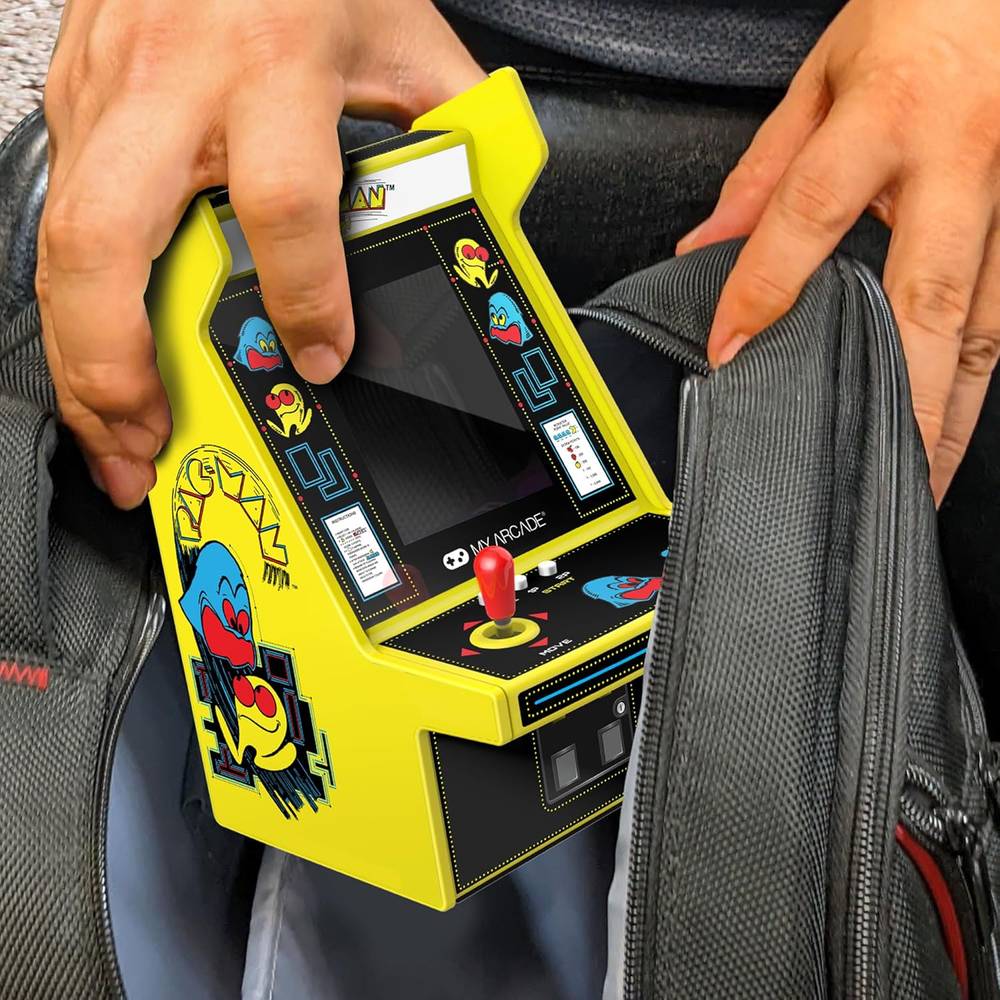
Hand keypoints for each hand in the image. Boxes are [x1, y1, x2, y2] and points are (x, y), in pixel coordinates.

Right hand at [39, 0, 482, 507]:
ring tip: (117, 432)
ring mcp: (106, 95)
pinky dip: (72, 309)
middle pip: (110, 240)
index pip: (283, 204)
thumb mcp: (401, 33)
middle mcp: (170, 82)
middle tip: (154, 437)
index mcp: (271, 61)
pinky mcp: (76, 106)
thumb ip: (449, 123)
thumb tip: (489, 201)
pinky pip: (57, 224)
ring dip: (82, 357)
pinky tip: (99, 359)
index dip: (305, 297)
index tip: (319, 360)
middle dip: (121, 360)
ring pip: (62, 246)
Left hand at [677, 0, 999, 502]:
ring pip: (990, 323)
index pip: (810, 216)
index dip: (763, 288)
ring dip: (956, 409)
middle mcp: (964, 162)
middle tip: (882, 473)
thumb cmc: (928, 8)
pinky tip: (960, 414)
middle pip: (928, 300)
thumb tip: (707, 245)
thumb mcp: (827, 72)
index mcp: (893, 114)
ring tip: (927, 476)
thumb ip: (766, 168)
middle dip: (903, 397)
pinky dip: (984, 370)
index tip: (728, 348)